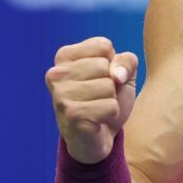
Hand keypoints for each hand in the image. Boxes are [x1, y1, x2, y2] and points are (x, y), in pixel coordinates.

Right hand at [48, 37, 138, 163]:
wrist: (97, 137)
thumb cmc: (106, 99)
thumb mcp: (122, 73)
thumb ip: (126, 61)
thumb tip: (116, 75)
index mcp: (64, 57)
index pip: (103, 45)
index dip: (113, 63)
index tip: (101, 77)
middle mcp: (55, 74)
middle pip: (104, 65)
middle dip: (112, 83)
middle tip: (99, 96)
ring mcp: (61, 95)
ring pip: (108, 86)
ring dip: (111, 99)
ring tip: (97, 107)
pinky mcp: (72, 115)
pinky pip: (110, 106)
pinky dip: (111, 114)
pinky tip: (97, 120)